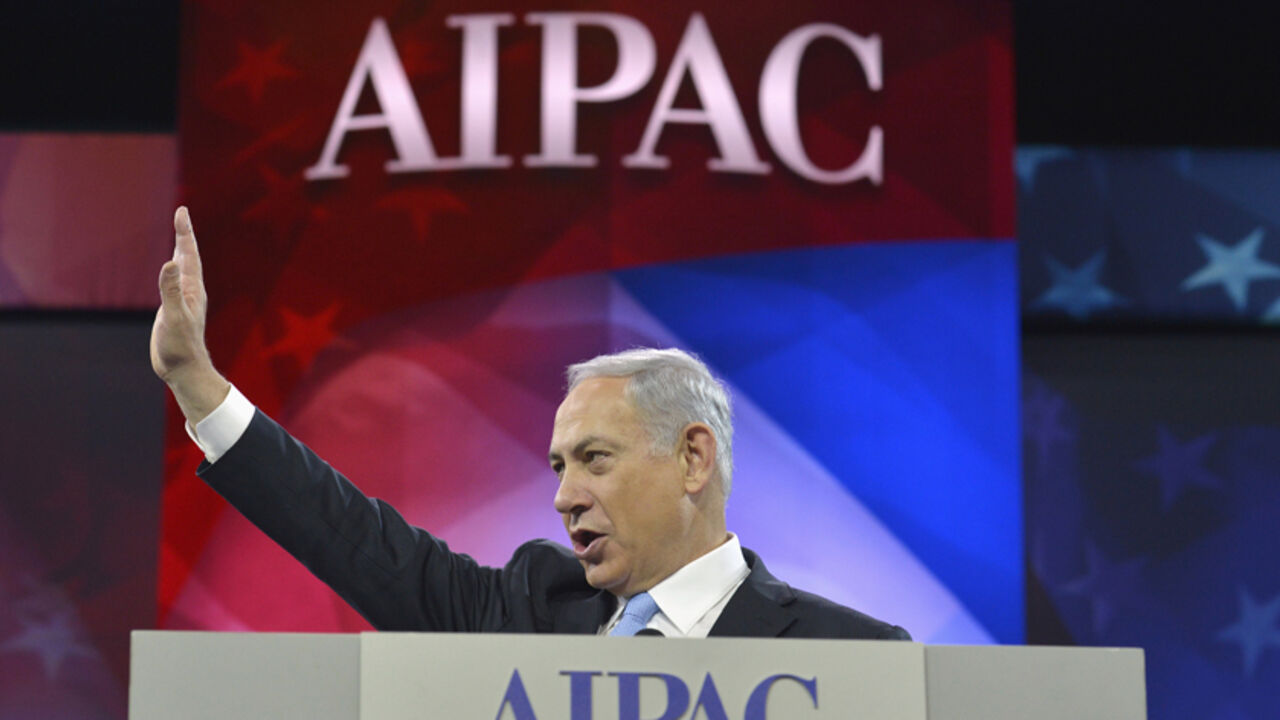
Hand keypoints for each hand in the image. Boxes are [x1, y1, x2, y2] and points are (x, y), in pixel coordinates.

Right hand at [151, 207, 228, 423]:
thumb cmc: (180, 347)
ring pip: (182, 269)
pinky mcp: (175, 310)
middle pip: (188, 256)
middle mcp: (190, 291)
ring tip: (180, 233)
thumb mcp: (173, 317)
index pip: (188, 254)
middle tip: (182, 214)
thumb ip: (170, 291)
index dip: (185, 232)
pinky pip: (174, 282)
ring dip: (180, 249)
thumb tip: (170, 263)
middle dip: (184, 234)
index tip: (182, 211)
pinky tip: (171, 269)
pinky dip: (172, 270)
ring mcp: (183, 300)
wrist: (185, 370)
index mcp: (192, 289)